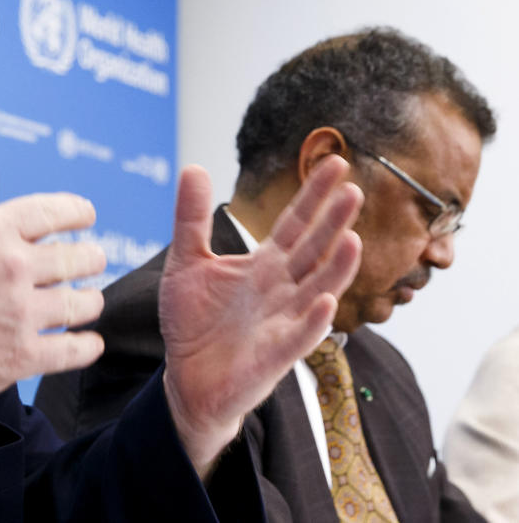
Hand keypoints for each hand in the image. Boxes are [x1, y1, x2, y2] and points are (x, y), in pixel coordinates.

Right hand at [0, 193, 106, 437]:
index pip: (56, 211)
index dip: (79, 214)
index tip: (87, 218)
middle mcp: (12, 266)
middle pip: (79, 257)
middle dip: (89, 259)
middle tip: (89, 264)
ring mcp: (20, 314)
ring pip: (83, 304)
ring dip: (88, 303)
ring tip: (85, 305)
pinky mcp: (20, 358)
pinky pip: (74, 351)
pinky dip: (86, 347)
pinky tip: (87, 344)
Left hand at [158, 156, 362, 476]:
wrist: (187, 378)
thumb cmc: (194, 322)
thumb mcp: (185, 263)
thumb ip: (190, 218)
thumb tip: (193, 166)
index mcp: (265, 265)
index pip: (296, 224)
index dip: (314, 195)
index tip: (337, 162)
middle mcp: (283, 290)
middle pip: (314, 250)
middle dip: (333, 222)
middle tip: (354, 189)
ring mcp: (284, 322)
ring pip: (319, 291)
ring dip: (337, 269)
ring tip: (354, 239)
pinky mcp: (275, 356)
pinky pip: (299, 338)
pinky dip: (313, 322)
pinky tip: (326, 303)